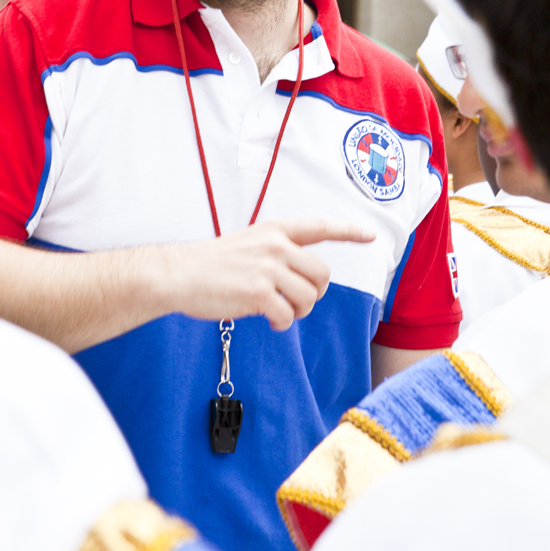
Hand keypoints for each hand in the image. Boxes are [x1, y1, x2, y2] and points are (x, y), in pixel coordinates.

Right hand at [162, 218, 375, 330]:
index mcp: (274, 231)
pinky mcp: (258, 293)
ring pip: (309, 297)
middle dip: (314, 293)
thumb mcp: (249, 244)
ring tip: (277, 310)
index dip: (348, 231)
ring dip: (298, 311)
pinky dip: (281, 323)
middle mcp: (275, 245)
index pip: (320, 227)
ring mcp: (267, 268)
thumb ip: (277, 253)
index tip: (371, 234)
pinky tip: (266, 319)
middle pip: (322, 274)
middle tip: (294, 301)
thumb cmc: (211, 264)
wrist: (178, 274)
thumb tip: (303, 279)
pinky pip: (288, 316)